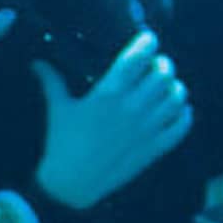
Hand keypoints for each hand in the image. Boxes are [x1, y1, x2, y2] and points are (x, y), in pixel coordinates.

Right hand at [32, 30, 192, 209]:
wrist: (71, 183)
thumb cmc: (62, 143)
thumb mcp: (57, 109)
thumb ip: (52, 81)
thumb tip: (37, 62)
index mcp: (108, 93)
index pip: (136, 58)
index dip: (147, 43)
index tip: (149, 39)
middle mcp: (131, 108)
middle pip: (163, 74)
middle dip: (163, 65)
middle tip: (158, 66)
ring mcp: (145, 129)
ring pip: (176, 98)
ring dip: (175, 87)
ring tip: (169, 87)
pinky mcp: (154, 148)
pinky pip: (181, 127)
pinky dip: (185, 116)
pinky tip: (179, 111)